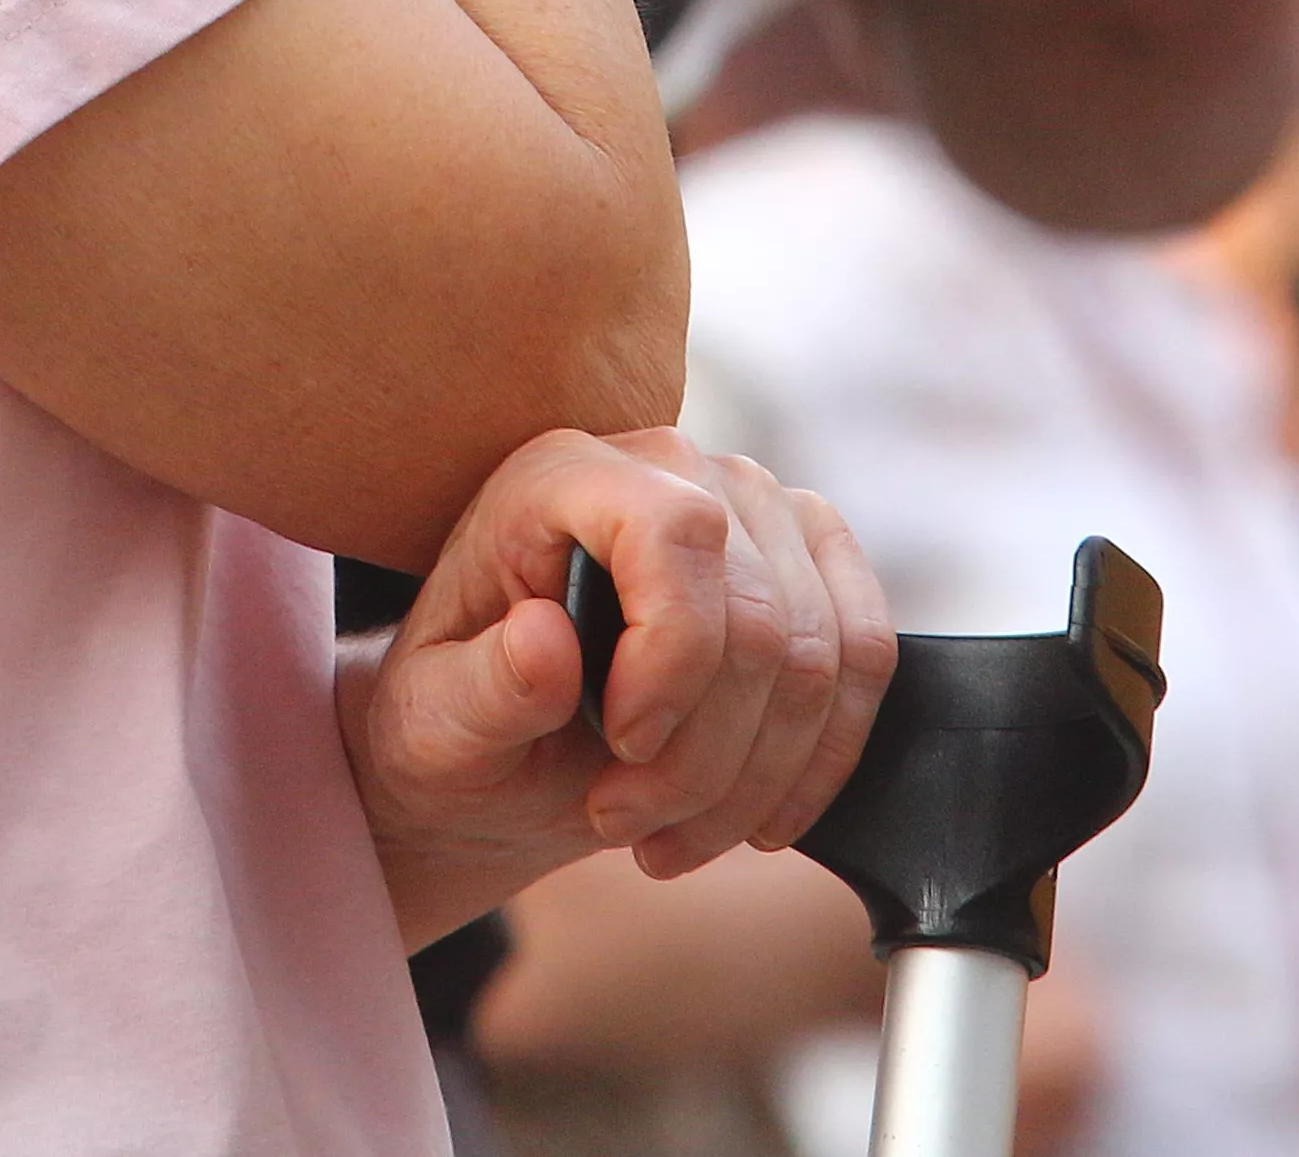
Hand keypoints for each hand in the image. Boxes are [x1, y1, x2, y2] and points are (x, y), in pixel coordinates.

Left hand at [342, 425, 892, 945]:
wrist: (500, 745)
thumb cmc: (455, 720)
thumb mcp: (431, 726)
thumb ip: (481, 689)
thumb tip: (545, 640)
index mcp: (561, 474)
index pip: (677, 533)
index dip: (673, 659)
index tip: (621, 750)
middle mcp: (666, 464)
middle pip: (755, 617)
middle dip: (703, 760)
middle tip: (625, 826)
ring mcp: (750, 503)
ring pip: (818, 655)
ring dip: (756, 779)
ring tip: (669, 835)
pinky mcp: (807, 558)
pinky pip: (866, 658)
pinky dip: (819, 760)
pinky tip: (754, 816)